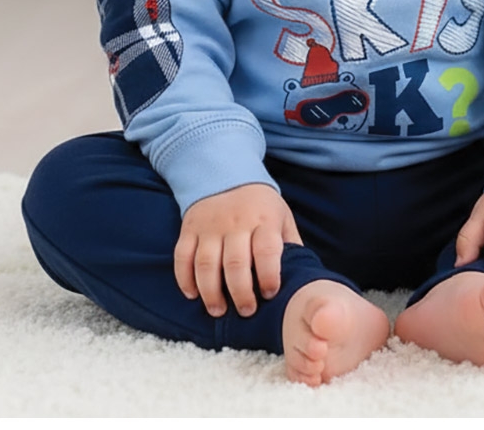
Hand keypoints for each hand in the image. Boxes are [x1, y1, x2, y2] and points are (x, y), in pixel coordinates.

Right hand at [174, 184, 302, 317]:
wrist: (225, 173)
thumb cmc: (259, 205)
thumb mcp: (282, 216)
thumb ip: (290, 244)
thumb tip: (301, 278)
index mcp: (264, 220)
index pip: (267, 251)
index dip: (269, 276)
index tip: (269, 294)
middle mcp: (236, 222)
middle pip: (235, 263)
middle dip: (241, 293)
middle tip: (246, 311)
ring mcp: (210, 226)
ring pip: (206, 264)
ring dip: (211, 293)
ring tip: (219, 311)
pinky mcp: (189, 228)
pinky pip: (182, 257)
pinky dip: (184, 279)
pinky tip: (193, 295)